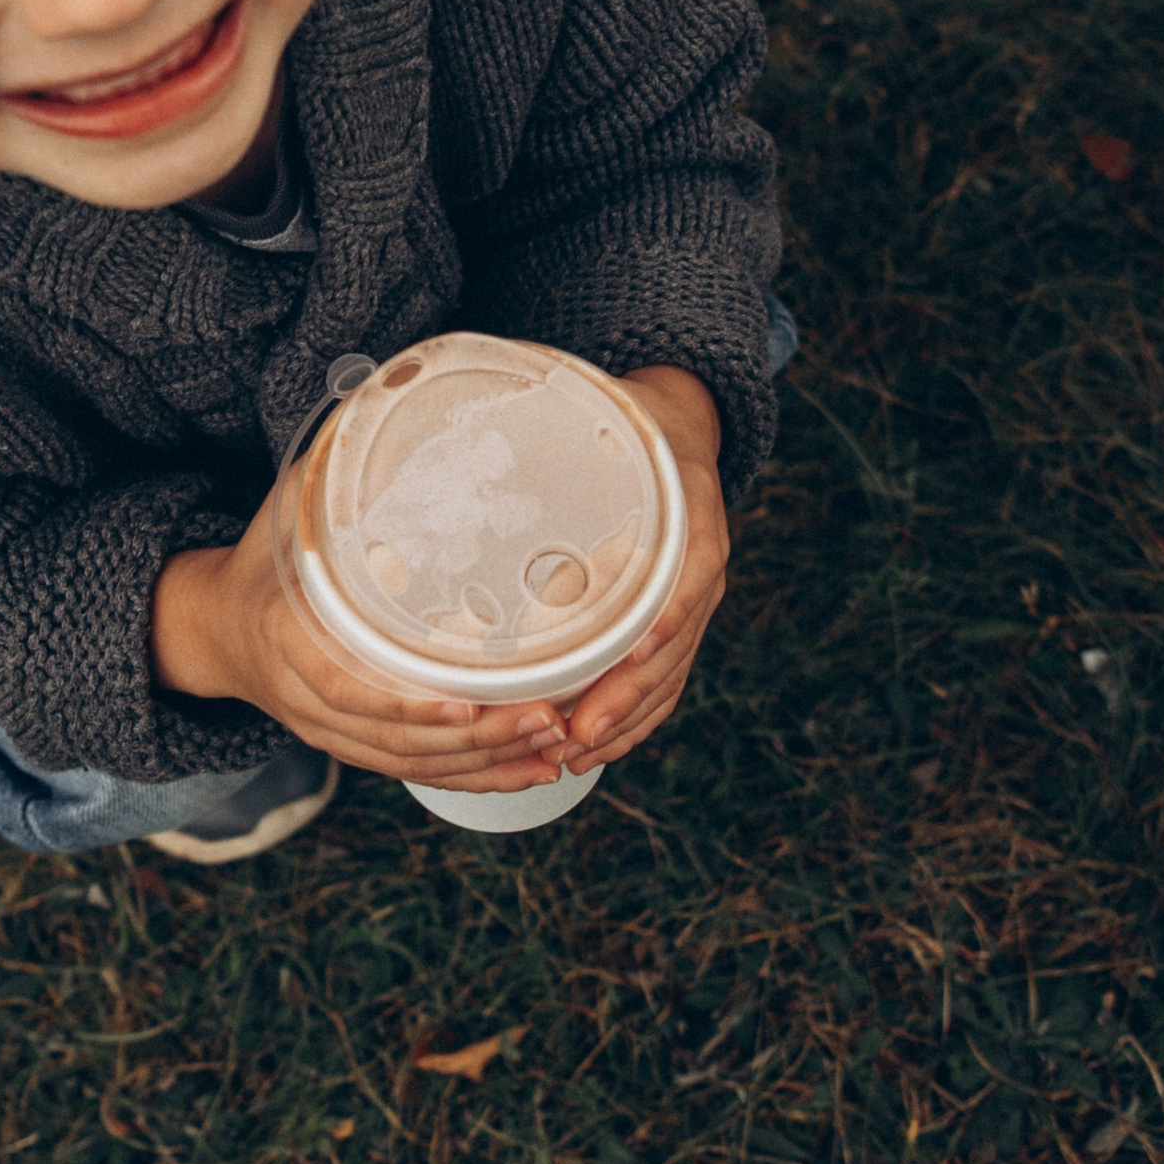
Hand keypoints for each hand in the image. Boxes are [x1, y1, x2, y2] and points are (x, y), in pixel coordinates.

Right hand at [151, 502, 577, 794]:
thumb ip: (335, 474)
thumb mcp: (288, 509)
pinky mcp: (357, 747)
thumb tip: (389, 397)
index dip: (406, 704)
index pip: (348, 689)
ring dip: (487, 765)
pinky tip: (534, 772)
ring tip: (557, 747)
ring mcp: (331, 733)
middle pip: (396, 742)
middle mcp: (308, 702)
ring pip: (413, 767)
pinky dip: (478, 780)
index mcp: (289, 642)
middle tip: (547, 720)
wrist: (215, 628)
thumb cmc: (265, 556)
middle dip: (475, 742)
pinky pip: (418, 774)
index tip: (464, 703)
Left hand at [553, 365, 728, 775]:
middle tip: (574, 738)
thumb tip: (465, 416)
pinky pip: (662, 679)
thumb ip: (553, 418)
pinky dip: (633, 715)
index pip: (682, 587)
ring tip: (572, 755)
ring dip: (625, 721)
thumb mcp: (605, 408)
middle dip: (626, 701)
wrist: (680, 426)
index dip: (655, 632)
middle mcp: (698, 568)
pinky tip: (593, 744)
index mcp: (689, 517)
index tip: (623, 666)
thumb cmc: (630, 420)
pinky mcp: (675, 619)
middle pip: (670, 651)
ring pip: (667, 677)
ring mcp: (690, 600)